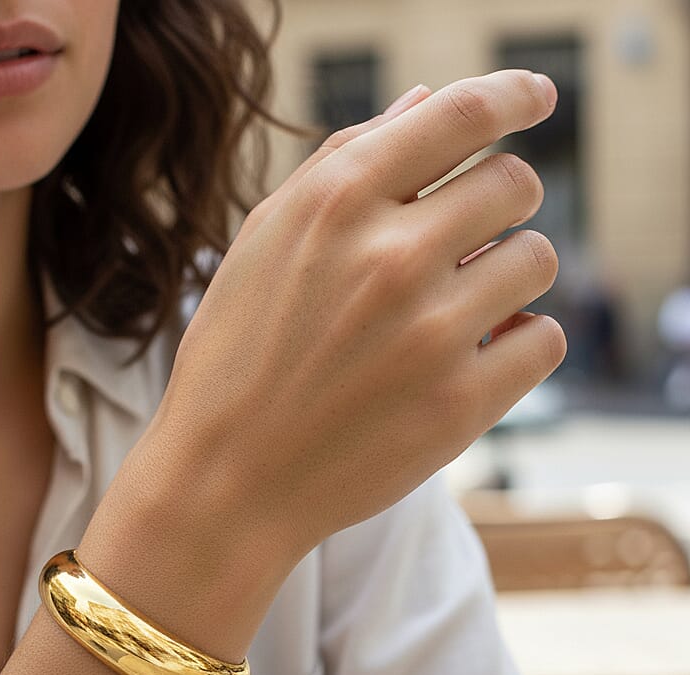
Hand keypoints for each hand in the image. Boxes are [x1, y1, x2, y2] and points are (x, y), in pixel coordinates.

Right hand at [149, 69, 562, 569]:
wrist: (225, 482)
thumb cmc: (236, 360)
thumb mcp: (261, 245)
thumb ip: (342, 165)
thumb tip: (425, 104)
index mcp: (335, 204)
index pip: (464, 113)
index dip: (514, 94)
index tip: (535, 98)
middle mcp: (389, 258)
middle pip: (515, 185)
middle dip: (500, 205)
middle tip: (468, 240)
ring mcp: (430, 333)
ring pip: (537, 260)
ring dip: (506, 277)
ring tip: (456, 310)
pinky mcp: (460, 404)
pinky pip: (544, 340)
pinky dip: (518, 345)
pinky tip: (473, 358)